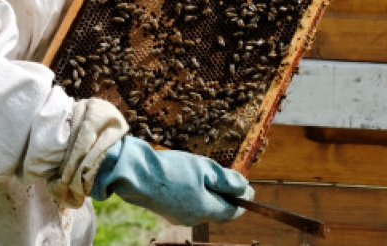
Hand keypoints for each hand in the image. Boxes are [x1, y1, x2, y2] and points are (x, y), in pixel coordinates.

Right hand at [90, 136, 251, 225]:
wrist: (136, 174)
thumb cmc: (172, 169)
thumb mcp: (205, 168)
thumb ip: (227, 180)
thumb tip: (245, 188)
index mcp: (204, 210)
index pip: (231, 212)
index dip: (242, 201)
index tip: (250, 190)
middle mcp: (193, 218)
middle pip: (217, 211)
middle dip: (226, 197)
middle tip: (232, 180)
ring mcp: (178, 217)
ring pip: (203, 208)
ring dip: (211, 195)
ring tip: (211, 177)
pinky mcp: (168, 211)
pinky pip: (190, 205)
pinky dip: (197, 195)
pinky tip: (193, 181)